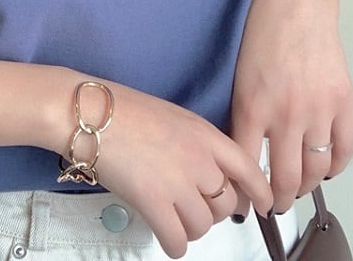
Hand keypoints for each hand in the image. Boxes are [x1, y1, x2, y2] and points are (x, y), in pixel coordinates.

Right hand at [83, 84, 272, 258]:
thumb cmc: (120, 110)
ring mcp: (177, 182)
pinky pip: (178, 240)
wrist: (88, 114)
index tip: (263, 204)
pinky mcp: (153, 202)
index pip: (248, 169)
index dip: (260, 192)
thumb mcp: (172, 116)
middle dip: (213, 210)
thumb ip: (196, 143)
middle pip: (226, 203)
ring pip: (203, 226)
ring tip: (172, 216)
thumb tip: (205, 171)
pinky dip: (174, 244)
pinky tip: (165, 234)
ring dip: (191, 228)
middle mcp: (198, 159)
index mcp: (204, 134)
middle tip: (193, 205)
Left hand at [231, 0, 352, 214]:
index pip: (246, 164)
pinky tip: (325, 169)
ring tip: (296, 188)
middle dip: (276, 199)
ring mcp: (319, 111)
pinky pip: (344, 149)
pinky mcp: (343, 102)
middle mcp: (286, 115)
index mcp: (251, 106)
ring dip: (305, 186)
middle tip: (271, 205)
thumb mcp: (236, 72)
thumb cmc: (256, 28)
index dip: (243, 191)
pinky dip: (335, 167)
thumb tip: (239, 145)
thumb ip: (240, 110)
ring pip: (315, 170)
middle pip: (284, 177)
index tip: (241, 202)